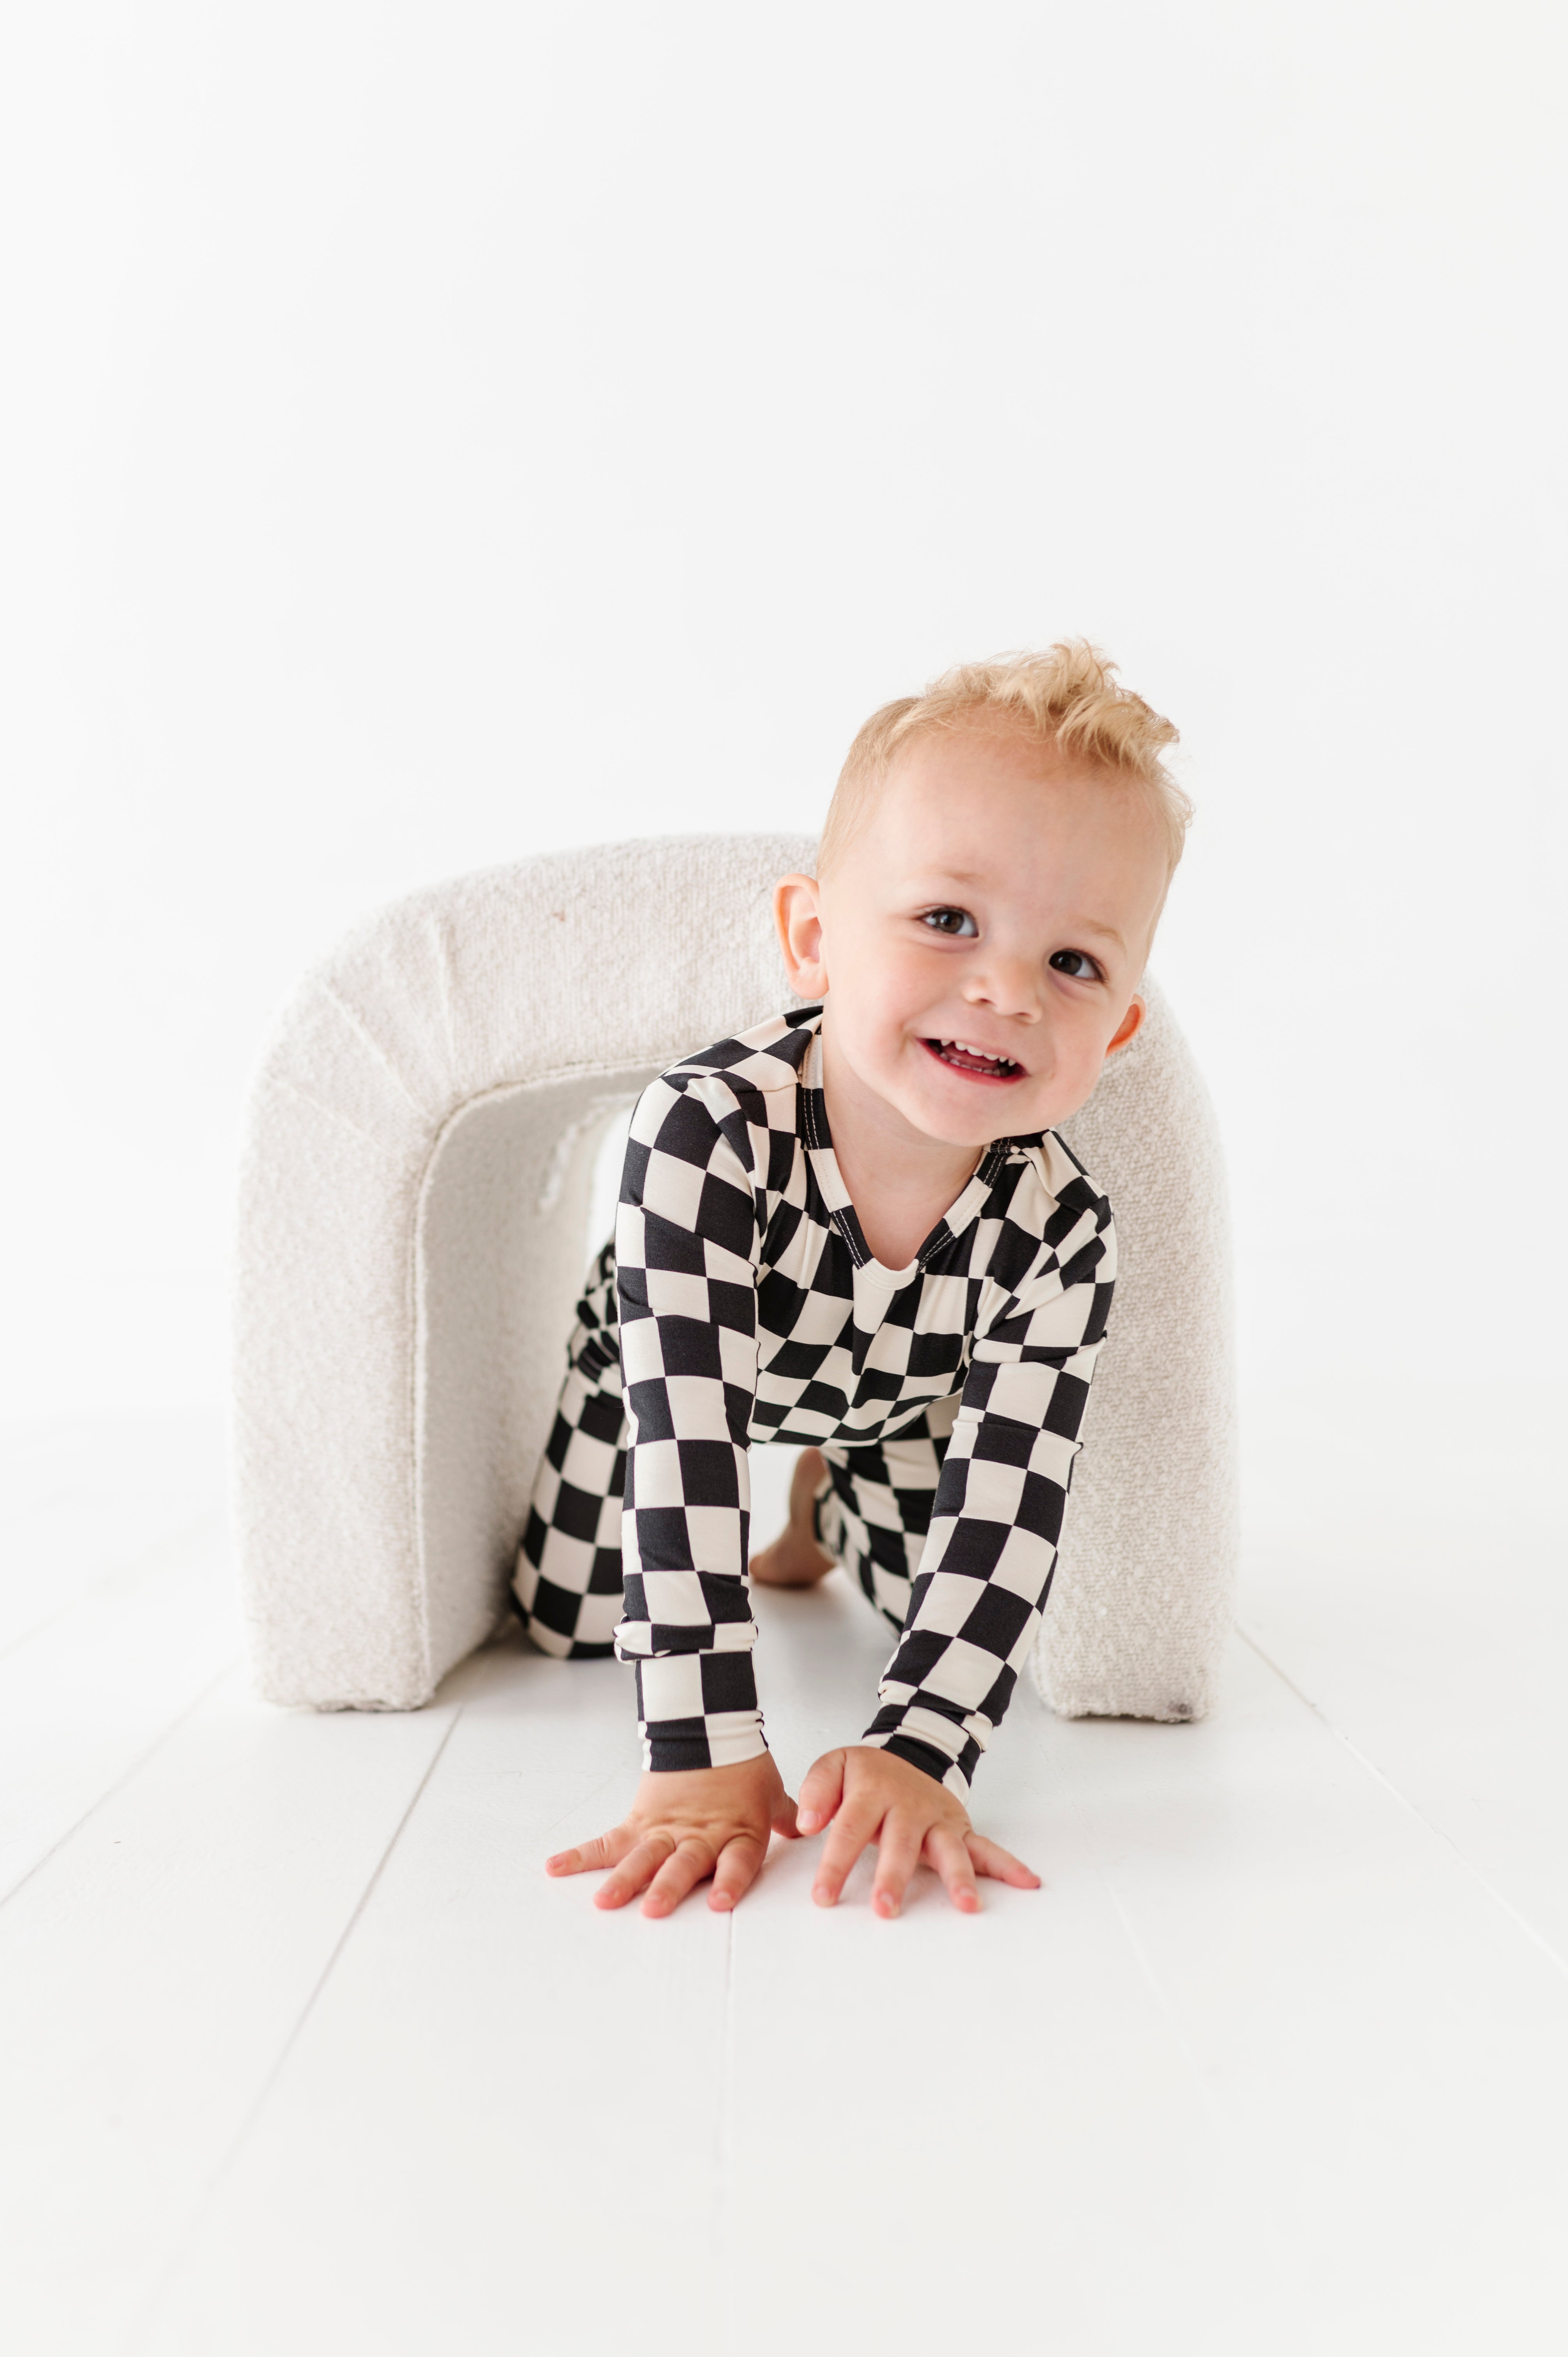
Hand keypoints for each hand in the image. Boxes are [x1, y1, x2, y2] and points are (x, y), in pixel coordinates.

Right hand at [545, 1754, 798, 1917]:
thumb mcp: (770, 1791)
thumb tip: (807, 1831)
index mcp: (736, 1832)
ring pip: (643, 1857)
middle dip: (668, 1887)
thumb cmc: (742, 1765)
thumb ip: (786, 1816)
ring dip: (623, 1879)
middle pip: (683, 1864)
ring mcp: (666, 1830)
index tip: (719, 1902)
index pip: (735, 1861)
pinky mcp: (640, 1821)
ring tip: (604, 1901)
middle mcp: (699, 1836)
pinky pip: (608, 1841)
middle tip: (652, 1910)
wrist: (707, 1726)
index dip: (728, 1880)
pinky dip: (580, 1854)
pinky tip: (555, 1867)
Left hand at [798, 1745, 1040, 1918]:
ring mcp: (939, 1819)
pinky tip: (1028, 1882)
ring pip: (950, 1848)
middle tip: (885, 1908)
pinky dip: (1008, 1865)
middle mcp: (909, 1806)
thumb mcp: (834, 1765)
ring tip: (968, 1906)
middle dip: (894, 1876)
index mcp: (873, 1790)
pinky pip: (987, 1848)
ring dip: (959, 1877)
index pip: (849, 1828)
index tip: (823, 1896)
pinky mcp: (961, 1829)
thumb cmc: (867, 1773)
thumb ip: (816, 1790)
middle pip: (900, 1843)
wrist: (910, 1752)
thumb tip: (806, 1823)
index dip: (835, 1862)